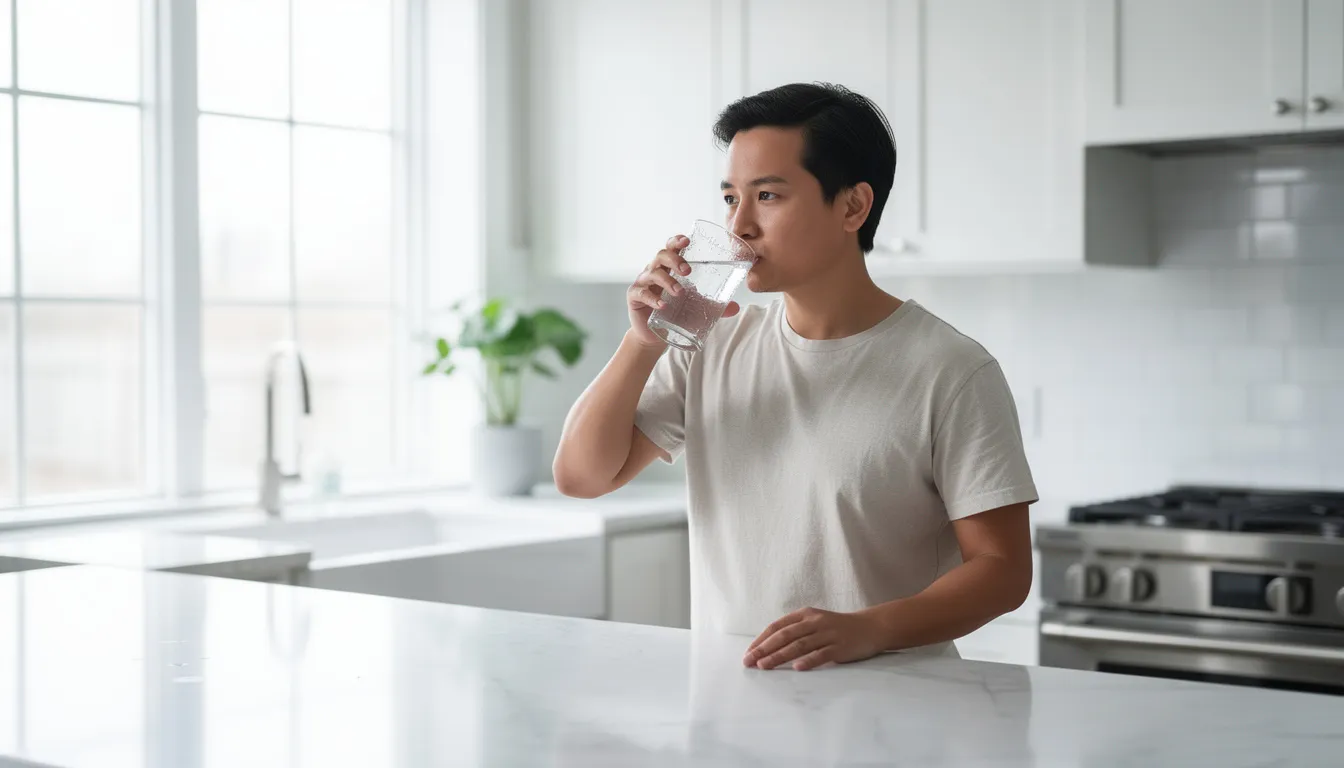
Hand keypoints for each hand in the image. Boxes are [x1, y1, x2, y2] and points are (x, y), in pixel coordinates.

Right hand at [626, 234, 740, 347]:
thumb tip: (736, 307)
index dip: (677, 241)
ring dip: (667, 280)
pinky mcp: (635, 297)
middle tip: (688, 271)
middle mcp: (654, 271)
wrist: (655, 335)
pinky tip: (662, 305)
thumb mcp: (696, 307)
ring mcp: (643, 283)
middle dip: (675, 260)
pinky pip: (641, 293)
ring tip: (679, 292)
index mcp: (669, 268)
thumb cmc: (675, 313)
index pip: (671, 247)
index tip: (687, 240)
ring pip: (652, 273)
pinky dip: (653, 298)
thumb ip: (714, 306)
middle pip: (661, 255)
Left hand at [743, 607, 887, 670]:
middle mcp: (814, 622)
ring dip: (779, 656)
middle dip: (765, 649)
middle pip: (785, 635)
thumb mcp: (814, 622)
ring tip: (764, 666)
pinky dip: (808, 661)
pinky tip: (797, 668)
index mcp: (805, 614)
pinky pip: (821, 654)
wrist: (870, 627)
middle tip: (750, 661)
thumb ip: (795, 631)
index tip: (749, 652)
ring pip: (799, 645)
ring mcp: (827, 634)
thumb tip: (767, 647)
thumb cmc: (836, 627)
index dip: (762, 639)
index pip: (778, 626)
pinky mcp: (840, 647)